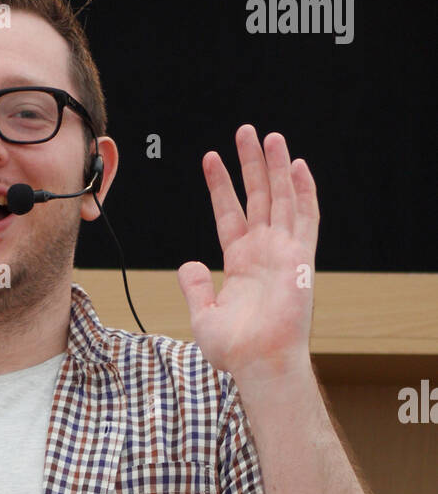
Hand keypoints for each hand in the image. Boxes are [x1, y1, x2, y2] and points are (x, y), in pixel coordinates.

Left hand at [177, 125, 319, 386]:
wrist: (259, 362)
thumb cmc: (235, 349)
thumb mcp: (203, 315)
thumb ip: (194, 288)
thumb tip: (186, 265)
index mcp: (240, 263)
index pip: (230, 214)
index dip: (221, 187)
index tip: (211, 159)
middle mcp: (263, 253)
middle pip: (258, 198)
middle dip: (251, 165)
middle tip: (245, 131)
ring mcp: (283, 253)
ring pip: (281, 200)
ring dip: (276, 168)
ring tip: (268, 136)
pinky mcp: (301, 258)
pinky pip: (306, 218)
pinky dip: (303, 192)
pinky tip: (297, 166)